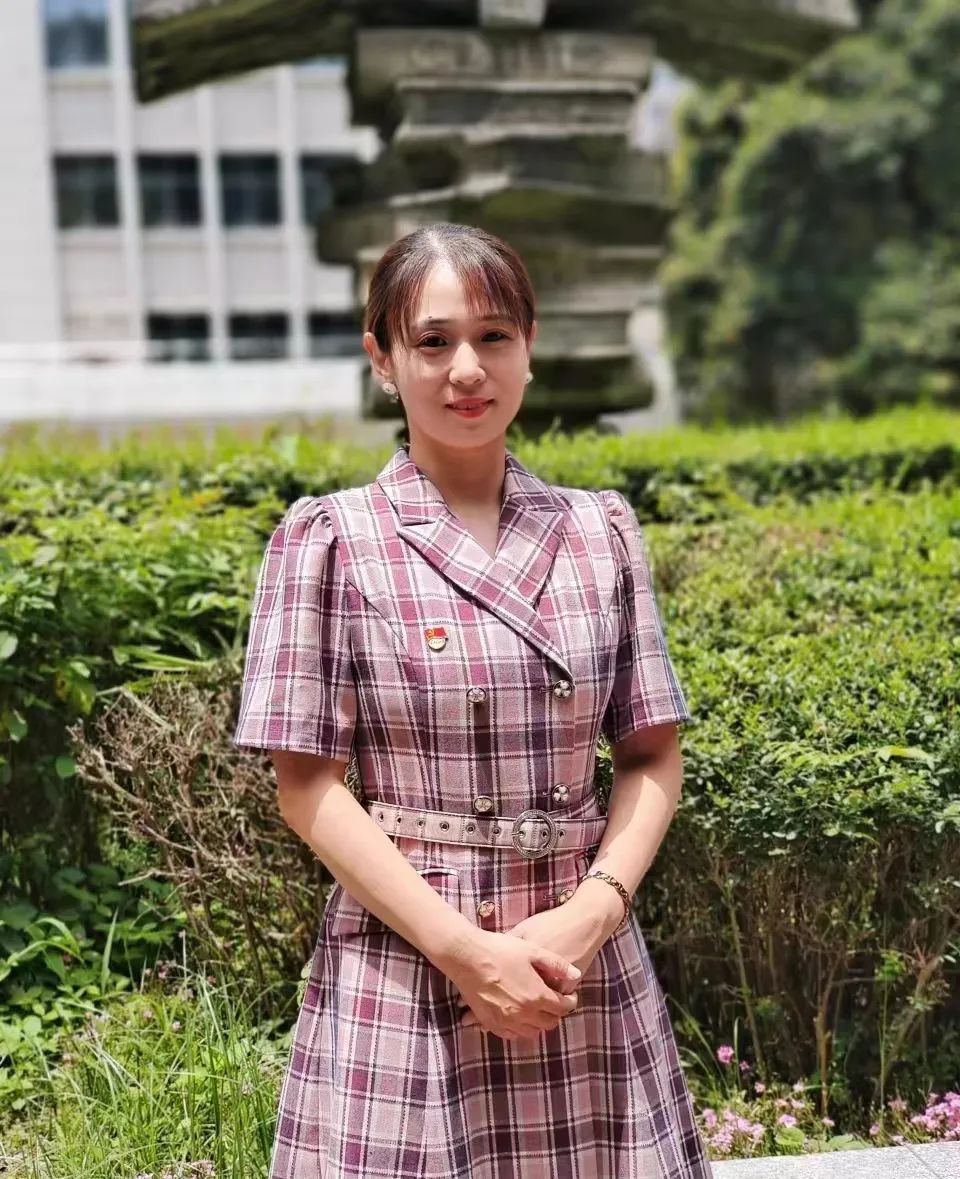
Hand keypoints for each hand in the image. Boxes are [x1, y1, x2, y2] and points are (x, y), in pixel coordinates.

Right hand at [442, 927, 581, 1042]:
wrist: (466, 956)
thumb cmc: (500, 950)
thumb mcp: (532, 951)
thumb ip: (557, 965)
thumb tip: (577, 974)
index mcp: (537, 996)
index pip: (562, 1008)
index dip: (570, 1002)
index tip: (570, 996)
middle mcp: (523, 1013)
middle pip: (549, 1023)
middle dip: (556, 1014)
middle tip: (554, 1002)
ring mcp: (506, 1021)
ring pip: (531, 1032)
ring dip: (539, 1023)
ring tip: (537, 1009)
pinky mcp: (490, 1023)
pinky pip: (511, 1034)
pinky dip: (520, 1029)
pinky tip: (518, 1016)